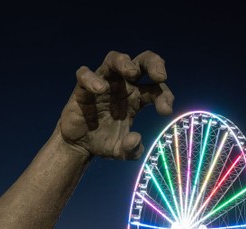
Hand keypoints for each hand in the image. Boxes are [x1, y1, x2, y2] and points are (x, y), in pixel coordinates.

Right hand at [58, 50, 173, 159]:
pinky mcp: (82, 88)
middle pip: (141, 62)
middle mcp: (123, 86)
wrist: (80, 146)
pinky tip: (100, 89)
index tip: (165, 111)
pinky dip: (92, 78)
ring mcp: (103, 84)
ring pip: (114, 59)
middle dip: (153, 63)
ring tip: (131, 73)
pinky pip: (85, 74)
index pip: (157, 89)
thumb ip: (132, 150)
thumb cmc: (105, 142)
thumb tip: (135, 139)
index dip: (165, 96)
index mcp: (138, 98)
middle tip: (161, 76)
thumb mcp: (122, 152)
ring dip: (124, 62)